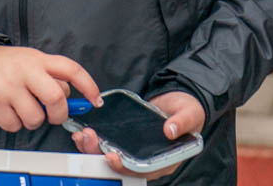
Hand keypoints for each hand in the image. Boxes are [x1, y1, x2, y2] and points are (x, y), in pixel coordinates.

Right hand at [0, 44, 99, 132]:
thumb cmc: (7, 65)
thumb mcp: (31, 61)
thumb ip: (51, 77)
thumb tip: (71, 101)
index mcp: (38, 60)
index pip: (70, 69)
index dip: (88, 86)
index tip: (96, 101)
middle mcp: (24, 71)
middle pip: (56, 99)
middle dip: (58, 114)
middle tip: (52, 115)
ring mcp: (8, 86)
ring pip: (35, 118)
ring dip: (31, 120)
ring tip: (21, 108)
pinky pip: (14, 125)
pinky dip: (12, 123)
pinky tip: (5, 109)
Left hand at [70, 90, 203, 179]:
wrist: (180, 101)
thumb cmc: (188, 111)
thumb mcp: (189, 113)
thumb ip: (182, 122)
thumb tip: (170, 130)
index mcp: (165, 160)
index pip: (142, 170)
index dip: (125, 167)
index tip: (111, 157)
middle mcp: (148, 159)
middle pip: (122, 165)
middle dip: (102, 155)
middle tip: (90, 139)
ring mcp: (136, 150)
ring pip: (111, 155)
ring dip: (95, 148)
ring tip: (83, 135)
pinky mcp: (127, 140)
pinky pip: (109, 143)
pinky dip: (96, 139)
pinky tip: (85, 131)